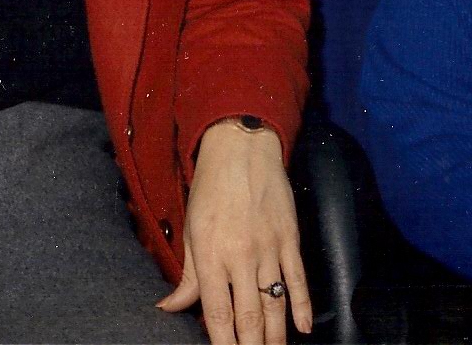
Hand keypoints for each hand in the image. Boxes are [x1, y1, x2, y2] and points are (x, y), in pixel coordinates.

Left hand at [158, 118, 312, 343]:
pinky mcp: (290, 236)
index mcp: (210, 256)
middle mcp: (240, 256)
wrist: (242, 147)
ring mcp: (269, 247)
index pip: (217, 315)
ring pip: (275, 303)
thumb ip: (186, 276)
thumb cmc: (210, 188)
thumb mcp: (190, 230)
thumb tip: (168, 309)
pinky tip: (303, 327)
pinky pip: (298, 277)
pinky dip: (302, 305)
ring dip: (275, 335)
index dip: (223, 344)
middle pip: (249, 317)